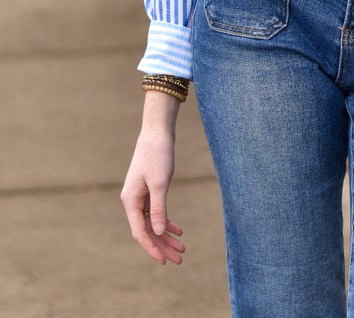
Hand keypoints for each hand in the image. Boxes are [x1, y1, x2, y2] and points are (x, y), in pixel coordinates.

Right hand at [121, 92, 184, 264]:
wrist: (157, 132)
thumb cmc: (157, 155)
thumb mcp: (160, 182)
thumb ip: (159, 208)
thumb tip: (160, 232)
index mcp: (131, 201)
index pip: (141, 232)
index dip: (152, 248)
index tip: (164, 261)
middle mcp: (132, 201)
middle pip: (148, 231)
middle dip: (163, 246)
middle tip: (180, 259)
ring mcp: (140, 197)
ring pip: (153, 223)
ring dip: (166, 236)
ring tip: (182, 248)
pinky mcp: (148, 191)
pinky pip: (156, 213)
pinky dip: (167, 222)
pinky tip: (179, 230)